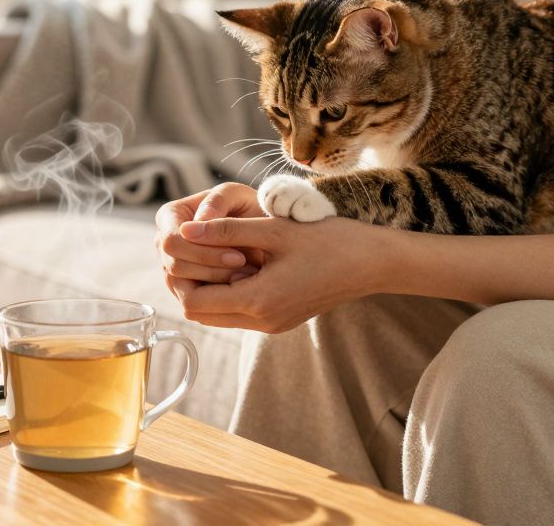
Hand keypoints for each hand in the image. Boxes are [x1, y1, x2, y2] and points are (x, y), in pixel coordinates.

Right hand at [155, 183, 267, 296]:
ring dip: (218, 285)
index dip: (202, 252)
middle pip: (175, 267)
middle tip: (247, 270)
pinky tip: (243, 289)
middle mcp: (165, 243)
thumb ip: (218, 201)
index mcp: (169, 216)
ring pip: (183, 287)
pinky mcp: (185, 287)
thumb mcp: (238, 196)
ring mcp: (172, 267)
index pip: (171, 241)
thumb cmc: (248, 208)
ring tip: (249, 278)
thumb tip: (195, 224)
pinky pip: (194, 301)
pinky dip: (219, 298)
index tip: (238, 256)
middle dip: (212, 270)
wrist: (263, 233)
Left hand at [173, 214, 379, 332]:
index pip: (194, 302)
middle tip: (197, 249)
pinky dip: (231, 292)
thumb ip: (226, 230)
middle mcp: (262, 321)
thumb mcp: (275, 229)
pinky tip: (242, 262)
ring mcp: (272, 324)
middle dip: (191, 284)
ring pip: (219, 315)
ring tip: (219, 252)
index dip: (182, 276)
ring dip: (211, 288)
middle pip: (201, 314)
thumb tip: (185, 230)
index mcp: (259, 301)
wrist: (371, 263)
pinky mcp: (281, 320)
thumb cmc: (328, 240)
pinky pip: (240, 313)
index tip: (187, 247)